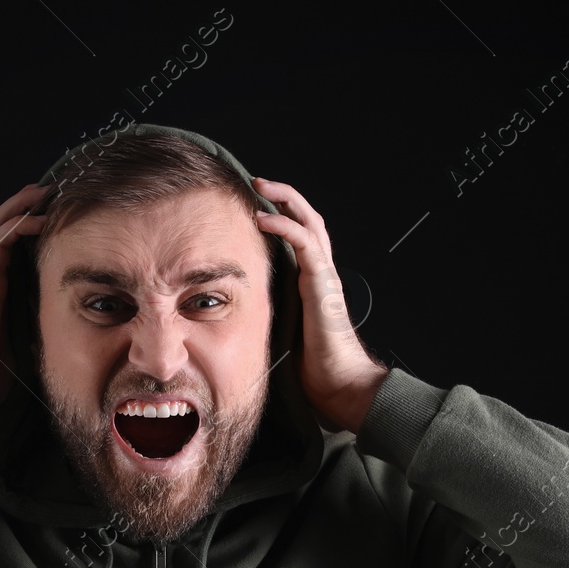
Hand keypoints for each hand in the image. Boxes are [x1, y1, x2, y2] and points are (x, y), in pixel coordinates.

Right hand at [0, 183, 48, 439]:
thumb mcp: (25, 348)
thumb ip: (38, 332)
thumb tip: (65, 334)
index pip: (9, 249)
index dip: (25, 229)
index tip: (50, 216)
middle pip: (0, 229)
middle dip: (21, 207)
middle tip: (46, 192)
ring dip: (19, 206)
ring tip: (41, 192)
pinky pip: (0, 241)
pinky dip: (19, 225)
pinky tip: (39, 218)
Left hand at [252, 177, 388, 433]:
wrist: (339, 384)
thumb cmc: (312, 368)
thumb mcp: (280, 333)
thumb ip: (266, 316)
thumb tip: (229, 320)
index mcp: (311, 284)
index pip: (299, 238)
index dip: (281, 217)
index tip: (254, 205)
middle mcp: (320, 274)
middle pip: (307, 220)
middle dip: (283, 196)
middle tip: (257, 182)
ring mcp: (324, 276)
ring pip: (309, 222)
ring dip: (285, 199)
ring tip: (260, 185)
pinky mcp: (322, 283)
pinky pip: (304, 243)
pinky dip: (284, 225)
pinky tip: (264, 217)